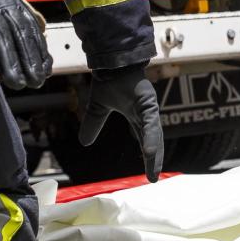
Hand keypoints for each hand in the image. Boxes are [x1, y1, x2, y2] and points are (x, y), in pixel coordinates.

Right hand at [79, 65, 163, 181]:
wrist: (110, 62)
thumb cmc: (109, 79)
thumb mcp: (98, 107)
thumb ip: (93, 123)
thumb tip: (84, 143)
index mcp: (137, 116)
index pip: (144, 140)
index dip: (148, 156)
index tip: (149, 174)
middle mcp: (145, 114)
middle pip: (152, 141)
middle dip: (154, 160)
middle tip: (154, 178)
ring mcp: (148, 108)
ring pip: (153, 135)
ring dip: (154, 154)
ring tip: (154, 171)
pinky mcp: (148, 103)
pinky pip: (149, 124)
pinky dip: (150, 138)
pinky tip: (150, 152)